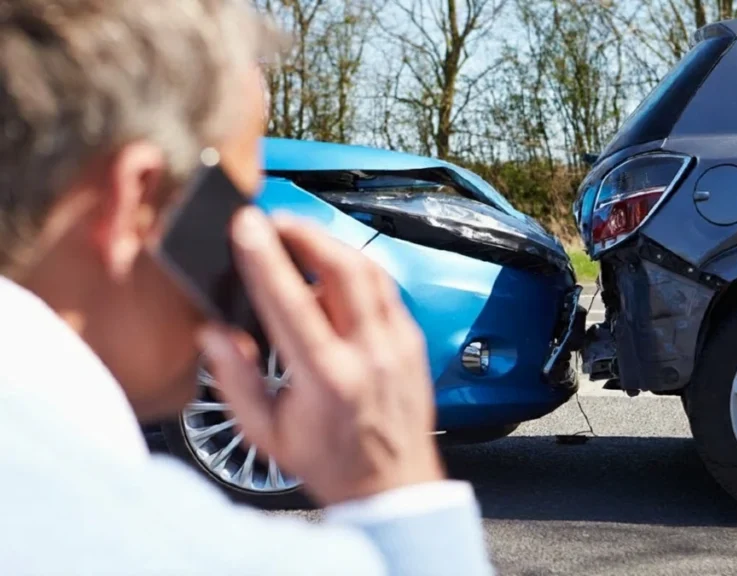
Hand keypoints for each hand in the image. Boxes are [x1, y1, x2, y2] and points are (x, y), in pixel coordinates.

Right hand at [199, 207, 443, 504]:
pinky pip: (386, 288)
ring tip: (299, 237)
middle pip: (342, 268)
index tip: (245, 225)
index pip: (292, 301)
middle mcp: (370, 354)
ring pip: (370, 270)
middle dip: (304, 232)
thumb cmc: (331, 463)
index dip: (265, 257)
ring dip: (331, 244)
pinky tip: (333, 270)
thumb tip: (213, 333)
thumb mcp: (267, 433)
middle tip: (274, 221)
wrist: (393, 487)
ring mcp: (398, 344)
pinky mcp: (413, 341)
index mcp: (328, 379)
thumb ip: (235, 380)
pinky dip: (357, 269)